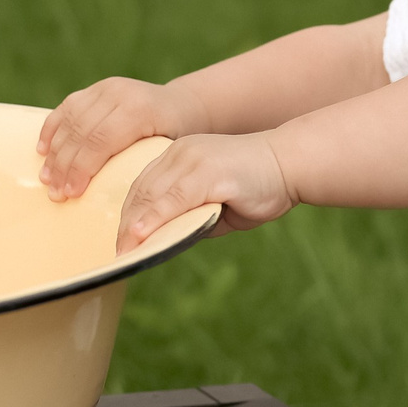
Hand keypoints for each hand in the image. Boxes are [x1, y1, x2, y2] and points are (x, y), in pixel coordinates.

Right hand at [38, 77, 209, 199]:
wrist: (182, 104)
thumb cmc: (176, 138)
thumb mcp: (169, 153)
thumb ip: (144, 170)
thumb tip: (126, 208)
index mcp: (140, 110)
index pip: (101, 140)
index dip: (82, 168)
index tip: (71, 194)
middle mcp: (120, 94)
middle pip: (81, 132)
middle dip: (64, 166)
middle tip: (55, 194)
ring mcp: (106, 88)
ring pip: (70, 120)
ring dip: (54, 152)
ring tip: (47, 178)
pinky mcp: (96, 88)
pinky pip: (67, 107)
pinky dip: (52, 128)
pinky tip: (43, 150)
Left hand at [117, 133, 293, 251]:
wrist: (291, 165)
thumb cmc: (255, 187)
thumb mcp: (213, 204)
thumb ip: (188, 217)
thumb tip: (162, 241)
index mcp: (176, 156)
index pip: (140, 186)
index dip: (126, 216)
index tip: (117, 243)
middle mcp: (179, 152)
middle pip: (139, 190)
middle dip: (124, 225)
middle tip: (116, 254)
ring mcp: (192, 159)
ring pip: (152, 193)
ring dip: (134, 225)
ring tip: (124, 251)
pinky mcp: (208, 171)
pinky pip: (174, 197)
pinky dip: (155, 217)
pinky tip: (142, 235)